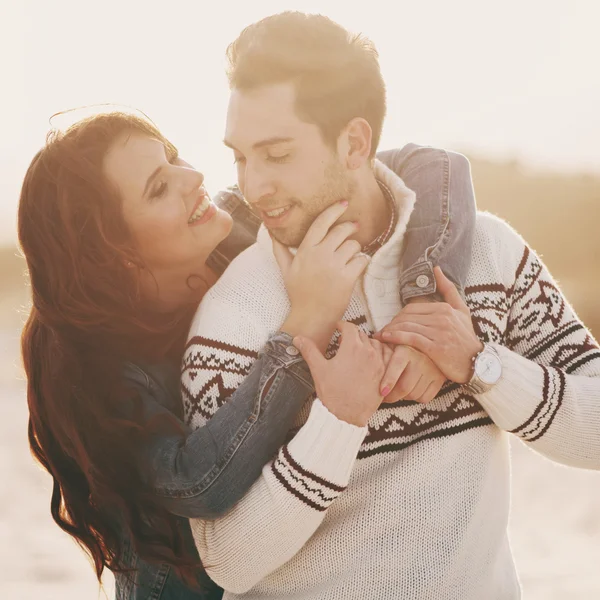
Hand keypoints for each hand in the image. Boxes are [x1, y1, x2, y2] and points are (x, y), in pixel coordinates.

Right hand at [276, 201, 369, 350]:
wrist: (311, 316)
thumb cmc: (298, 293)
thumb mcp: (286, 270)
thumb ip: (280, 250)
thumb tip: (270, 232)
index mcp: (306, 250)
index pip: (321, 223)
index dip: (333, 210)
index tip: (343, 203)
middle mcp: (320, 255)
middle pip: (342, 231)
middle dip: (350, 227)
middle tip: (354, 227)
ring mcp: (334, 266)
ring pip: (354, 245)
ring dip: (356, 248)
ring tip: (351, 254)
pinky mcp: (347, 278)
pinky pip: (361, 260)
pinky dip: (362, 262)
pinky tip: (356, 266)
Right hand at [293, 321, 386, 426]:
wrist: (347, 416)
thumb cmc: (332, 393)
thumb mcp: (318, 369)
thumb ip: (309, 350)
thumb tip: (297, 338)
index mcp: (352, 347)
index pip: (349, 327)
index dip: (342, 326)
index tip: (338, 327)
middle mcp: (369, 352)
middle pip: (362, 335)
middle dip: (352, 335)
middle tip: (343, 341)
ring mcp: (380, 363)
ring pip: (376, 344)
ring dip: (366, 344)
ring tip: (357, 351)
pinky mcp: (386, 375)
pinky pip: (387, 357)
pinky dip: (379, 355)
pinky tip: (371, 361)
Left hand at [374, 267, 482, 383]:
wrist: (479, 364)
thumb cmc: (466, 338)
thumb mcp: (462, 311)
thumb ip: (448, 290)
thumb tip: (436, 268)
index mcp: (445, 309)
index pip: (412, 308)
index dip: (398, 316)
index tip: (391, 324)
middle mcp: (442, 318)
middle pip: (407, 317)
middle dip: (392, 323)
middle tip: (381, 331)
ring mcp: (439, 333)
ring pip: (407, 326)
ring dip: (390, 331)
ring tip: (380, 336)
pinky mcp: (436, 348)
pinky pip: (411, 338)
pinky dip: (396, 337)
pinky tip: (386, 339)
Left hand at [379, 344, 445, 403]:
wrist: (430, 343)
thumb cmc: (403, 345)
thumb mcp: (393, 341)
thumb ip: (382, 341)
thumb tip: (373, 338)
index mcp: (406, 349)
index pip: (397, 366)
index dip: (389, 380)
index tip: (382, 392)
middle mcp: (421, 359)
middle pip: (404, 387)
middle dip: (391, 396)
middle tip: (384, 396)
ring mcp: (432, 370)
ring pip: (413, 395)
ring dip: (402, 397)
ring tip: (396, 391)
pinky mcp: (439, 379)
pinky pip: (425, 397)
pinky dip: (416, 398)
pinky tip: (411, 390)